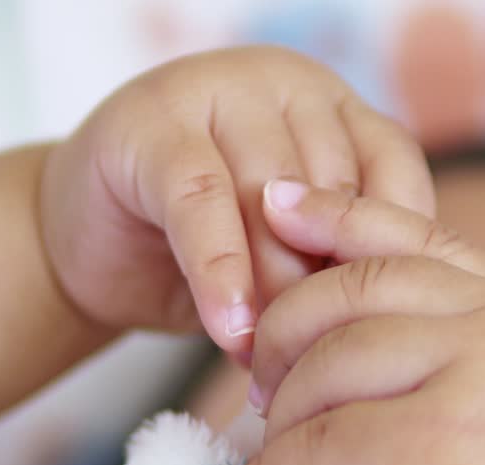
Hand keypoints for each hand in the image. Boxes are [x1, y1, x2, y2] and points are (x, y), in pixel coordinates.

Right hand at [39, 46, 434, 353]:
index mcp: (334, 107)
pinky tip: (227, 328)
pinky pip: (200, 201)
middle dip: (324, 288)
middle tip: (312, 361)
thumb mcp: (291, 255)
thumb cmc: (206, 256)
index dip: (386, 256)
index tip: (373, 328)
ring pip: (269, 196)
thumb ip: (339, 259)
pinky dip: (218, 272)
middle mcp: (284, 84)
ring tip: (266, 358)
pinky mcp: (148, 123)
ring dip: (272, 290)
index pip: (394, 171)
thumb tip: (390, 317)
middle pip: (333, 189)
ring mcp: (215, 89)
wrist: (90, 249)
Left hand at [214, 182, 484, 464]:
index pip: (419, 236)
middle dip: (285, 334)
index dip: (338, 214)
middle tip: (257, 389)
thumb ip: (447, 361)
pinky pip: (314, 448)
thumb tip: (326, 335)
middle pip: (355, 290)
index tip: (276, 204)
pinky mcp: (439, 450)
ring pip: (327, 367)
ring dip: (278, 425)